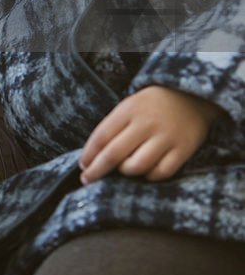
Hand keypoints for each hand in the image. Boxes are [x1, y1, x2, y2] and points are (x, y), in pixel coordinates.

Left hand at [79, 86, 219, 183]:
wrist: (192, 95)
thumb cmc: (153, 105)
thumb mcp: (130, 106)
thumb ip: (114, 127)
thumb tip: (93, 156)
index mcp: (129, 109)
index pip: (102, 136)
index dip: (89, 154)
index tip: (82, 166)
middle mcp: (146, 123)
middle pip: (114, 154)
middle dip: (97, 170)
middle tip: (87, 180)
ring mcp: (166, 137)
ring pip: (137, 166)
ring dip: (125, 172)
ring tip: (122, 170)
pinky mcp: (183, 149)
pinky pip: (161, 172)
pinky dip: (150, 176)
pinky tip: (145, 172)